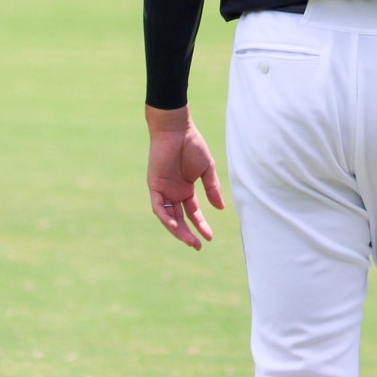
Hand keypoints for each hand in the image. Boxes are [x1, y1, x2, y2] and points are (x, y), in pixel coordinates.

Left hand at [145, 104, 224, 249]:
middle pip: (180, 219)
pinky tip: (174, 226)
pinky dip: (165, 217)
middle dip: (188, 234)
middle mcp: (174, 193)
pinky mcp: (155, 186)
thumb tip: (221, 209)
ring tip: (190, 241)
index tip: (210, 237)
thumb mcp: (207, 169)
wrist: (177, 130)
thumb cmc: (192, 145)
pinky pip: (158, 206)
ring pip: (169, 217)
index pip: (193, 213)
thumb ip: (212, 189)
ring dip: (177, 230)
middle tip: (198, 246)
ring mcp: (164, 190)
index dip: (201, 225)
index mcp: (186, 189)